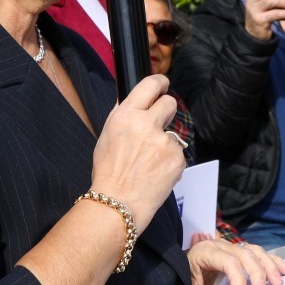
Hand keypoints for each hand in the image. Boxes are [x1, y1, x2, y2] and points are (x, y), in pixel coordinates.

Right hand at [91, 74, 184, 232]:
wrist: (118, 203)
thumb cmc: (108, 172)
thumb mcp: (107, 136)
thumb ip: (122, 115)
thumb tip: (133, 98)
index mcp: (126, 115)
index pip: (150, 85)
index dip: (160, 82)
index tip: (163, 83)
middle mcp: (147, 124)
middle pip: (169, 103)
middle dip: (166, 111)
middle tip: (157, 125)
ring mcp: (165, 142)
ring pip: (172, 133)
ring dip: (164, 144)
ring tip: (148, 163)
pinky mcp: (177, 158)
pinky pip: (177, 154)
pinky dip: (169, 162)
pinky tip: (155, 173)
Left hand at [186, 238, 284, 284]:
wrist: (188, 258)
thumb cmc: (189, 270)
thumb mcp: (187, 281)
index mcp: (208, 251)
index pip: (228, 261)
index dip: (237, 278)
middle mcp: (223, 245)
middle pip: (245, 254)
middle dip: (257, 273)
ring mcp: (234, 245)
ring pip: (256, 251)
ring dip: (269, 266)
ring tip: (279, 281)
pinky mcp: (242, 249)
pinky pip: (260, 252)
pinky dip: (274, 260)